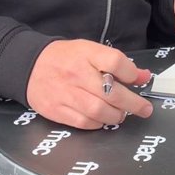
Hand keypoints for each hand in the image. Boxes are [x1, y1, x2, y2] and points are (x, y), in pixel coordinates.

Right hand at [26, 39, 152, 129]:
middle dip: (133, 103)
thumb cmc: (66, 58)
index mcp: (86, 54)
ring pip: (99, 111)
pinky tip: (103, 119)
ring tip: (122, 113)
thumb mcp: (90, 51)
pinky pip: (84, 123)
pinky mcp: (57, 110)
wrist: (30, 66)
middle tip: (144, 108)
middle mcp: (76, 74)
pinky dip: (98, 123)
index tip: (139, 79)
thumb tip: (143, 76)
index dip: (131, 73)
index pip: (115, 62)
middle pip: (110, 91)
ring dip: (116, 115)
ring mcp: (66, 93)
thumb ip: (117, 63)